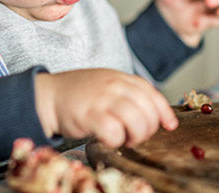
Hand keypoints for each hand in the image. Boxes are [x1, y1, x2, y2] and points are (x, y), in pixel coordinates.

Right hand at [35, 69, 177, 147]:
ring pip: (136, 120)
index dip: (164, 112)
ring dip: (135, 136)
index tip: (170, 125)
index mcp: (121, 78)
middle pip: (148, 110)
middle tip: (136, 135)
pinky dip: (116, 140)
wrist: (49, 95)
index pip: (152, 93)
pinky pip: (114, 132)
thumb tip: (154, 113)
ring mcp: (103, 99)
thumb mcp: (108, 85)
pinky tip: (108, 138)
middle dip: (148, 128)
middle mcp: (115, 86)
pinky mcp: (90, 115)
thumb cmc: (80, 94)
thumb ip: (129, 94)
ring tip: (124, 138)